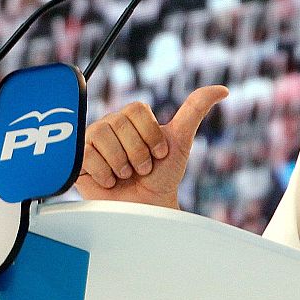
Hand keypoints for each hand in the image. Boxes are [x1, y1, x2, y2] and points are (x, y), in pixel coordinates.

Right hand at [76, 86, 227, 208]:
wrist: (146, 209)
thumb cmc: (162, 177)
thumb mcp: (180, 141)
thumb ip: (195, 110)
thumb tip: (221, 89)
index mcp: (130, 117)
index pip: (137, 110)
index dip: (151, 135)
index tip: (158, 154)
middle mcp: (110, 125)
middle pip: (120, 123)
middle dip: (138, 153)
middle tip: (141, 168)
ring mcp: (92, 140)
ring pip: (103, 136)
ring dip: (121, 163)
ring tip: (125, 174)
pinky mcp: (78, 158)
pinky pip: (88, 154)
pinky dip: (105, 172)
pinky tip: (110, 180)